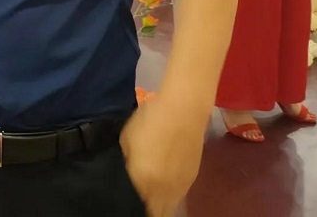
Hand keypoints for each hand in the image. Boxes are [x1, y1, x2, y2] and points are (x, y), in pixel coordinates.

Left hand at [119, 99, 205, 216]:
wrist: (184, 110)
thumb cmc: (150, 120)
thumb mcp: (126, 141)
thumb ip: (126, 164)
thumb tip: (128, 176)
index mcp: (144, 181)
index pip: (137, 207)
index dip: (130, 205)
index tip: (123, 200)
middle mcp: (164, 190)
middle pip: (155, 212)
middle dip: (145, 208)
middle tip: (136, 198)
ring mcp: (180, 187)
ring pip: (168, 207)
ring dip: (158, 205)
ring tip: (148, 194)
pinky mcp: (192, 179)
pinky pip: (178, 197)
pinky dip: (169, 196)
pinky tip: (162, 185)